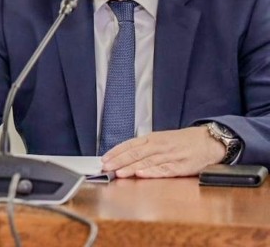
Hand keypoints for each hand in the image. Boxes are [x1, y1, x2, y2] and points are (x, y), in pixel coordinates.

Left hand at [101, 126, 224, 177]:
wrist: (208, 141)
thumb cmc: (182, 141)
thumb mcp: (161, 139)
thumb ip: (144, 147)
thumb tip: (124, 156)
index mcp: (153, 138)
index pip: (130, 144)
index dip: (116, 152)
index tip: (104, 159)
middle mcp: (159, 146)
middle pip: (135, 153)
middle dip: (119, 160)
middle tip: (106, 167)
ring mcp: (170, 156)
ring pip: (147, 161)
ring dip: (131, 167)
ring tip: (119, 173)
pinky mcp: (180, 166)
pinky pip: (164, 169)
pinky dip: (152, 172)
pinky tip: (142, 174)